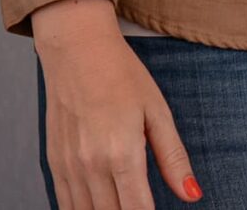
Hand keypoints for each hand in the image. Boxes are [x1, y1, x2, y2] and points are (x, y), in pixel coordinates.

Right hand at [30, 0, 197, 208]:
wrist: (76, 51)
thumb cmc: (123, 77)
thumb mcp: (158, 113)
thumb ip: (173, 159)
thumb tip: (193, 195)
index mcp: (122, 154)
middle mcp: (91, 166)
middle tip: (143, 207)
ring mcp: (68, 167)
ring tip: (125, 207)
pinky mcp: (54, 164)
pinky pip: (66, 204)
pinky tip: (100, 207)